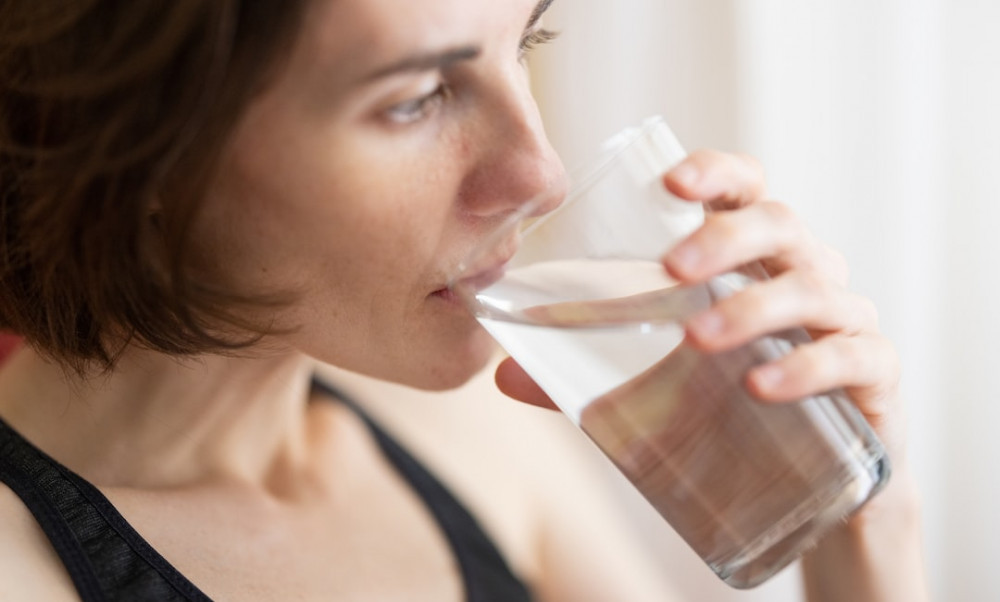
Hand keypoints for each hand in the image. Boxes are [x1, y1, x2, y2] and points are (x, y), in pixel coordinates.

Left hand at [498, 149, 904, 463]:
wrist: (812, 488)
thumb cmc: (729, 411)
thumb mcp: (656, 386)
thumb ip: (586, 375)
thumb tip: (503, 373)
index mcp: (751, 259)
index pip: (744, 191)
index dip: (716, 173)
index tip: (671, 183)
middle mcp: (803, 274)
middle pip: (779, 224)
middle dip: (725, 237)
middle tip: (672, 269)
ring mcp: (844, 321)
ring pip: (812, 286)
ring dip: (753, 307)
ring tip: (699, 339)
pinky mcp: (873, 377)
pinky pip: (853, 357)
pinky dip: (809, 367)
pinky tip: (763, 387)